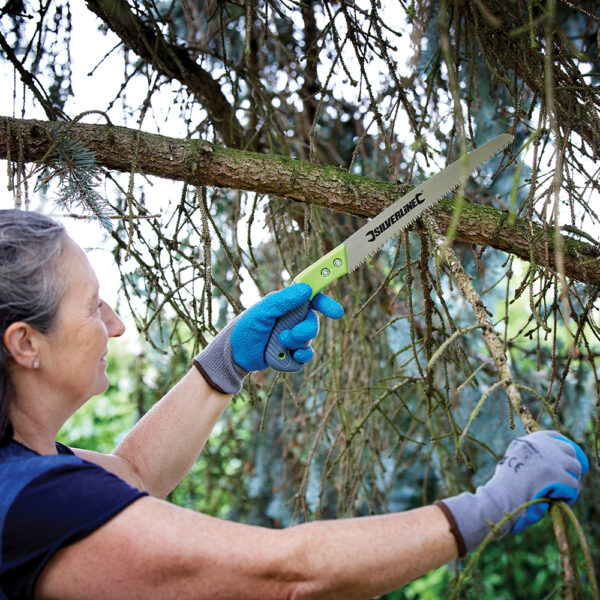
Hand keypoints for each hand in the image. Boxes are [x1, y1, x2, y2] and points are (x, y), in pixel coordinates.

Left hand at [193, 283, 343, 393]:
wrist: (235, 354)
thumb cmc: (246, 327)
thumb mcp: (262, 311)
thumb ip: (284, 300)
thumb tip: (307, 289)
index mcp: (289, 304)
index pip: (313, 299)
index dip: (327, 303)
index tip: (337, 313)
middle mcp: (293, 319)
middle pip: (314, 323)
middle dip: (306, 330)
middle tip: (290, 335)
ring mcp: (293, 337)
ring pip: (310, 340)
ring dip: (297, 343)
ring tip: (280, 343)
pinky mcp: (291, 354)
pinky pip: (305, 357)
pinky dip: (300, 358)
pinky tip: (290, 357)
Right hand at [436, 430, 588, 554]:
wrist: (499, 500)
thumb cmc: (504, 487)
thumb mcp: (515, 461)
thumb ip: (533, 455)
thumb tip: (557, 457)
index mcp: (528, 441)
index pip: (554, 436)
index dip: (563, 447)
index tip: (566, 459)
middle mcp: (540, 445)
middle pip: (569, 450)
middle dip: (570, 466)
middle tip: (566, 480)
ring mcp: (550, 459)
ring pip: (575, 468)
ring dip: (570, 481)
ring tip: (558, 493)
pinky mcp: (558, 475)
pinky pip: (574, 486)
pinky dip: (568, 496)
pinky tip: (554, 501)